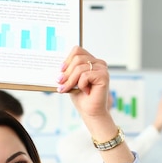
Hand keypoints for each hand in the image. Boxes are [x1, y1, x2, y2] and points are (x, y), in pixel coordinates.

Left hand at [57, 46, 132, 162]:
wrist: (90, 112)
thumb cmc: (81, 97)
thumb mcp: (71, 80)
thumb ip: (68, 70)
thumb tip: (57, 64)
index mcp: (92, 61)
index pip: (77, 50)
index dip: (67, 60)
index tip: (60, 71)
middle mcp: (99, 63)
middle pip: (77, 58)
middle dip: (66, 72)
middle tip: (60, 83)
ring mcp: (102, 69)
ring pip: (80, 67)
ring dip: (71, 80)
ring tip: (67, 89)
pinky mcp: (104, 76)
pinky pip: (85, 75)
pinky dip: (81, 84)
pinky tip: (86, 91)